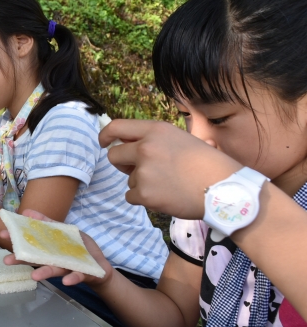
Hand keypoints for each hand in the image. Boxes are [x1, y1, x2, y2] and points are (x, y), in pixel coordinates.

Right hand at [1, 209, 113, 287]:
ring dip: (43, 273)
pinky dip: (71, 278)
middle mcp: (54, 259)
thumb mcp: (67, 231)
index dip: (17, 238)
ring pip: (53, 270)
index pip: (31, 243)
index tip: (2, 234)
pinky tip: (66, 281)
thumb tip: (28, 212)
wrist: (101, 267)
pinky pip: (76, 276)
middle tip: (7, 260)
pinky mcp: (82, 274)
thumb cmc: (82, 249)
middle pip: (37, 259)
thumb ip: (50, 223)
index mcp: (49, 248)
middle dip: (22, 260)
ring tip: (34, 275)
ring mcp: (67, 267)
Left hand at [98, 119, 241, 219]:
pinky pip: (131, 196)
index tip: (103, 142)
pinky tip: (164, 196)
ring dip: (141, 184)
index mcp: (156, 130)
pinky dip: (144, 199)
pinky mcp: (144, 193)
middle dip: (122, 164)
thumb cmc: (208, 165)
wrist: (223, 190)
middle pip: (114, 155)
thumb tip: (132, 145)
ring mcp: (143, 171)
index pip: (118, 127)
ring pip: (128, 179)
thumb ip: (155, 141)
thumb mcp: (181, 139)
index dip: (105, 135)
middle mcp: (146, 147)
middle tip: (140, 170)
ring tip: (168, 185)